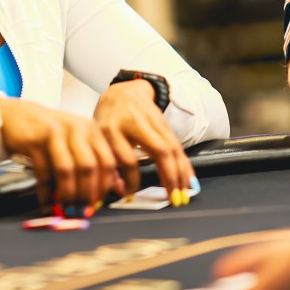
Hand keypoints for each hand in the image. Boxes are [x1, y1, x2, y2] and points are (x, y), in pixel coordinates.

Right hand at [0, 98, 117, 208]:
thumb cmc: (50, 133)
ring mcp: (56, 133)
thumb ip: (95, 161)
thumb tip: (115, 187)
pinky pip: (43, 171)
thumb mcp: (76, 141)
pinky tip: (46, 201)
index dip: (104, 186)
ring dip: (67, 194)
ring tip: (66, 208)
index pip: (107, 161)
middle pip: (89, 167)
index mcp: (91, 130)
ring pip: (67, 170)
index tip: (98, 202)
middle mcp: (76, 129)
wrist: (17, 116)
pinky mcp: (35, 140)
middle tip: (82, 210)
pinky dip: (45, 191)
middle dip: (86, 194)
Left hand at [93, 79, 194, 203]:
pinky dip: (184, 163)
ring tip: (185, 192)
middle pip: (158, 150)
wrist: (124, 92)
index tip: (131, 195)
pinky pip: (177, 145)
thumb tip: (120, 191)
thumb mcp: (100, 138)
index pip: (126, 159)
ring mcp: (152, 121)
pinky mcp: (164, 122)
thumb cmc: (109, 118)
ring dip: (181, 172)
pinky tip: (189, 177)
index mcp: (112, 128)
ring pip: (172, 147)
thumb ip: (108, 163)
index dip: (130, 180)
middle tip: (174, 198)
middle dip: (169, 176)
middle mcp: (134, 123)